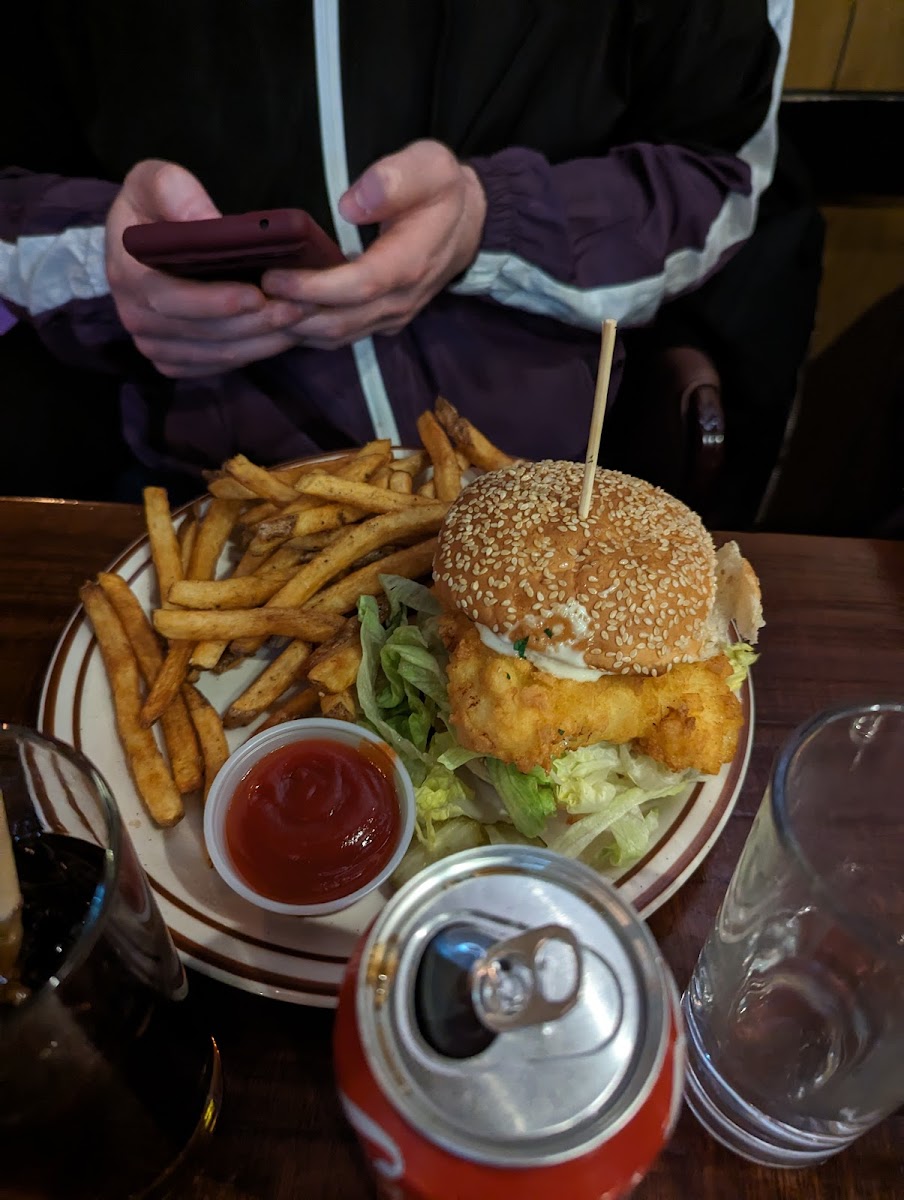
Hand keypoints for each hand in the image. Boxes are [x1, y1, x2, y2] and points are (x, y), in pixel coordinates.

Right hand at [105, 160, 307, 377]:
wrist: (137, 243)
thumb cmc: (152, 206)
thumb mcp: (154, 180)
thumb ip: (176, 192)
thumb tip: (206, 221)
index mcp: (127, 274)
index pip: (172, 299)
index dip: (217, 301)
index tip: (258, 295)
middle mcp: (136, 318)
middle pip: (205, 333)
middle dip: (255, 323)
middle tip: (298, 308)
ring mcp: (154, 345)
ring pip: (218, 354)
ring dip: (263, 342)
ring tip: (301, 320)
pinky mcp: (173, 361)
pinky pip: (218, 366)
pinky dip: (254, 353)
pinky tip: (283, 335)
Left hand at [261, 140, 485, 348]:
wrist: (467, 223)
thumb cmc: (441, 190)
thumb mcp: (430, 166)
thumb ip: (394, 179)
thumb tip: (351, 204)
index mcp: (410, 263)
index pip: (359, 286)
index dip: (314, 288)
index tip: (273, 278)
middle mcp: (400, 300)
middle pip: (341, 321)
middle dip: (293, 314)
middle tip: (249, 297)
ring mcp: (391, 316)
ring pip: (337, 335)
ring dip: (295, 328)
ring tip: (254, 310)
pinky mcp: (381, 321)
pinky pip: (340, 335)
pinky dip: (306, 331)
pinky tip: (278, 315)